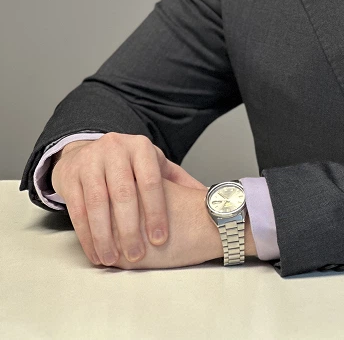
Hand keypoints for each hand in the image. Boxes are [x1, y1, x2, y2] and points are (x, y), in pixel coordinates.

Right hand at [51, 132, 204, 266]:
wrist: (86, 150)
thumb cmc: (127, 164)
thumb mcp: (153, 164)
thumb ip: (177, 181)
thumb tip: (208, 198)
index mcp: (141, 147)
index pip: (151, 181)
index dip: (156, 211)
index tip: (160, 239)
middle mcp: (115, 149)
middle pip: (123, 193)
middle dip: (130, 228)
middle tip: (137, 255)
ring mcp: (90, 161)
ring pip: (97, 202)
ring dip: (105, 235)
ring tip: (113, 260)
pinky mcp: (70, 176)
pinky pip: (77, 209)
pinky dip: (86, 234)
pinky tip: (96, 252)